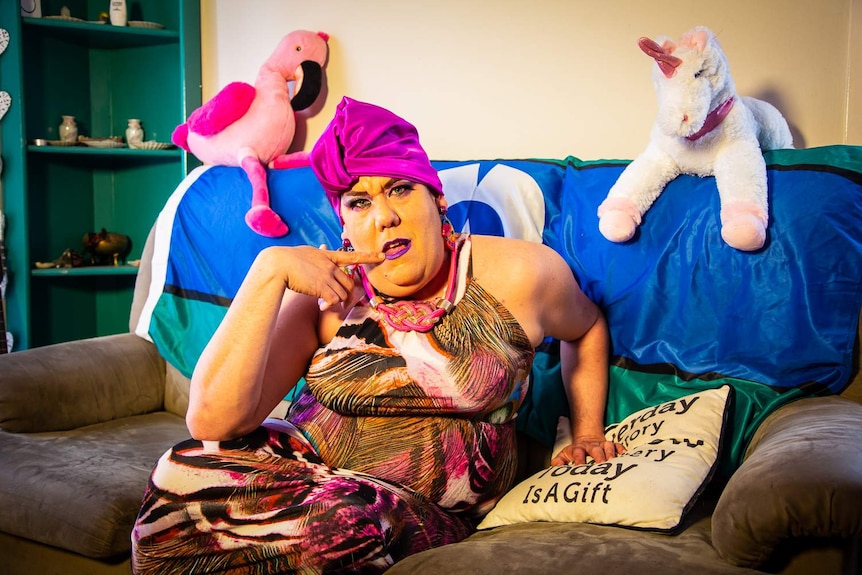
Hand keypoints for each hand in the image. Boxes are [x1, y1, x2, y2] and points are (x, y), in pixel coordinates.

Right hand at [266, 245, 383, 309]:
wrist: (277, 264)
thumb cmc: (284, 260)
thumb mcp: (304, 253)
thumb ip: (316, 256)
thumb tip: (323, 249)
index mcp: (326, 256)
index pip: (351, 256)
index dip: (368, 257)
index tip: (382, 256)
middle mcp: (330, 266)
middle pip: (349, 282)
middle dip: (348, 295)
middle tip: (342, 304)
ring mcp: (327, 276)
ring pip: (343, 293)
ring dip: (338, 302)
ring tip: (325, 304)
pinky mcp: (322, 287)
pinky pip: (335, 300)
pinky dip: (330, 305)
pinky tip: (321, 305)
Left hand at [550, 436, 624, 465]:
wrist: (587, 438)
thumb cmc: (575, 451)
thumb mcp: (564, 454)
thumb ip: (558, 461)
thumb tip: (553, 468)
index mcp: (578, 448)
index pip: (578, 453)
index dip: (579, 460)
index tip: (580, 467)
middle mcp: (591, 446)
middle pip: (595, 449)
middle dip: (598, 457)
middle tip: (601, 465)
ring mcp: (601, 444)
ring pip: (607, 446)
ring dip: (610, 454)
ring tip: (613, 463)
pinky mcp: (610, 444)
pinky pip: (617, 445)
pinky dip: (620, 449)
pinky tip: (624, 455)